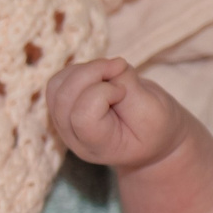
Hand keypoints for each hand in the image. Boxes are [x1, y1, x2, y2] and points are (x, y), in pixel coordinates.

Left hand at [45, 57, 187, 170]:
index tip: (123, 90)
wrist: (152, 136)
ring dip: (84, 69)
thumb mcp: (155, 114)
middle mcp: (74, 137)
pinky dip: (80, 69)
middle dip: (91, 73)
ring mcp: (65, 123)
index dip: (101, 93)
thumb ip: (131, 91)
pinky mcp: (64, 107)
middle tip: (119, 67)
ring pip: (56, 86)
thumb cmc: (156, 128)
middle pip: (63, 98)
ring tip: (111, 70)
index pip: (82, 117)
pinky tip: (102, 73)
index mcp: (98, 146)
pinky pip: (59, 81)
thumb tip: (112, 68)